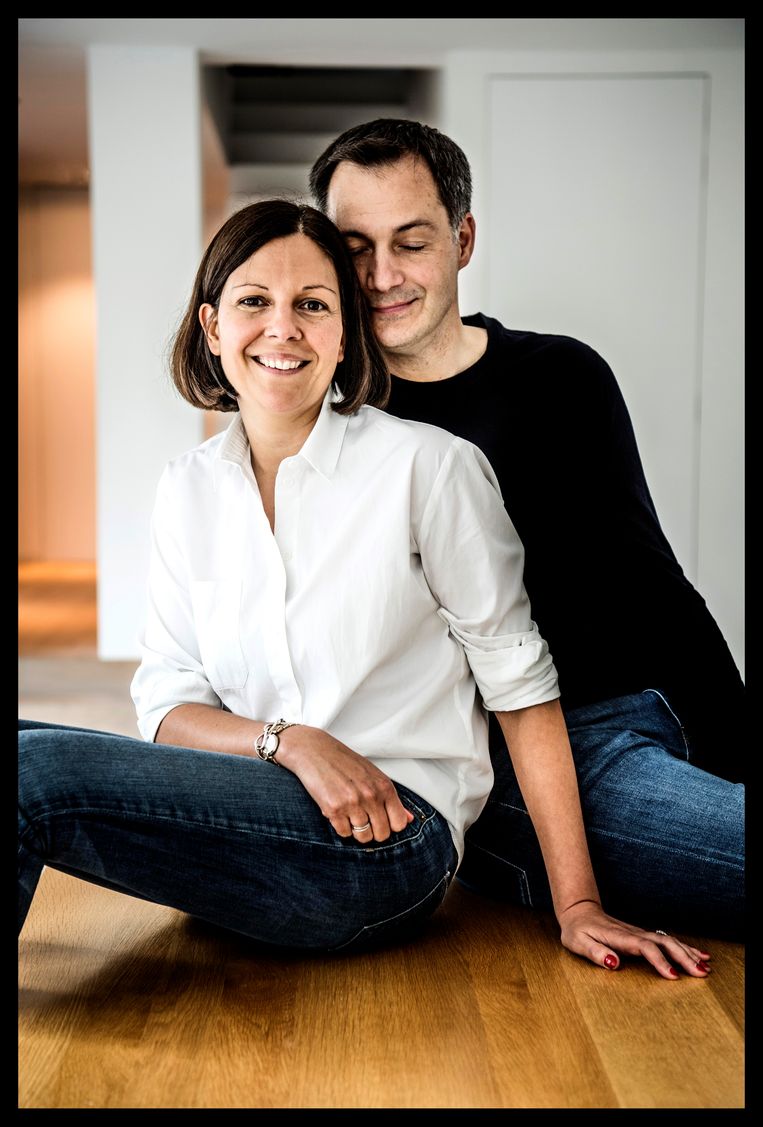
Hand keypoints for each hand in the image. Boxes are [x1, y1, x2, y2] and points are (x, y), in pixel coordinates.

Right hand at [274, 725, 414, 842]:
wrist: (313, 751)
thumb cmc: (343, 761)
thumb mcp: (372, 775)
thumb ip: (391, 798)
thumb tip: (410, 819)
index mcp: (384, 786)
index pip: (399, 823)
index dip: (390, 826)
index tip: (381, 821)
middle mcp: (371, 795)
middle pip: (382, 834)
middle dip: (374, 832)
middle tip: (364, 821)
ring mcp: (352, 803)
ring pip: (363, 837)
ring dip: (357, 831)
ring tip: (350, 817)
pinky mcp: (333, 809)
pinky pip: (344, 833)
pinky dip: (341, 828)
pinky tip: (338, 814)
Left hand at [558, 900, 711, 979]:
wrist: (578, 911)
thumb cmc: (577, 930)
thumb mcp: (578, 942)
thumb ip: (595, 952)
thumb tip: (614, 963)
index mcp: (620, 936)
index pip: (644, 947)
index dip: (659, 961)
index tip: (673, 976)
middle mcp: (633, 933)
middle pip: (663, 942)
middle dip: (683, 957)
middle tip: (701, 973)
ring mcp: (639, 933)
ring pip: (668, 940)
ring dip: (687, 953)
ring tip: (705, 967)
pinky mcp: (642, 935)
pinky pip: (666, 941)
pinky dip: (684, 947)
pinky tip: (698, 954)